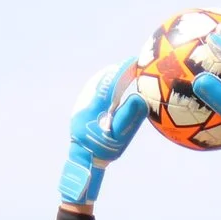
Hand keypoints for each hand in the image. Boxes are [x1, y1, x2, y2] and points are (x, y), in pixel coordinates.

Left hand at [61, 57, 149, 205]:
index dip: (124, 70)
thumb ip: (130, 116)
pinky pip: (93, 88)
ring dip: (110, 76)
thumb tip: (140, 97)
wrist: (83, 158)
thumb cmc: (103, 149)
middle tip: (132, 67)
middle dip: (118, 71)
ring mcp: (81, 102)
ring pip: (97, 81)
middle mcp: (86, 100)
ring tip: (123, 73)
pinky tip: (111, 85)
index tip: (136, 61)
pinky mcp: (80, 105)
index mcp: (96, 107)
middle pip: (103, 78)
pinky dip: (104, 83)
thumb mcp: (120, 136)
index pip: (112, 82)